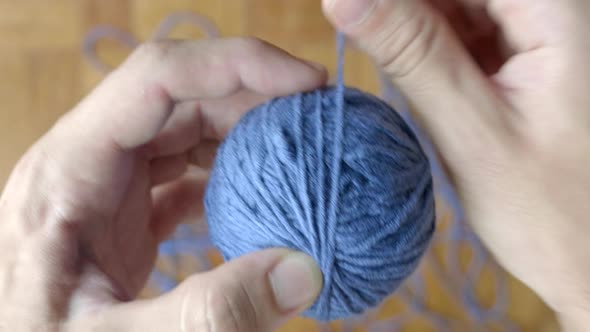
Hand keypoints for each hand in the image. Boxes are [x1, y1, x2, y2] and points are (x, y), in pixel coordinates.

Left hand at [0, 38, 324, 330]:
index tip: (306, 82)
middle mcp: (88, 161)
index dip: (235, 65)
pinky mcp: (123, 211)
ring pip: (184, 130)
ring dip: (243, 134)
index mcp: (70, 168)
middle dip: (254, 97)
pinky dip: (226, 173)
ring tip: (298, 150)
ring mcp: (106, 185)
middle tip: (317, 119)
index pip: (156, 79)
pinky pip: (181, 172)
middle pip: (181, 99)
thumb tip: (303, 271)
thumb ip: (207, 313)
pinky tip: (260, 190)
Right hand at [323, 0, 589, 329]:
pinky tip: (413, 70)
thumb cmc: (551, 212)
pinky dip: (431, 46)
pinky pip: (466, 30)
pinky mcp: (525, 55)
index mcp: (559, 12)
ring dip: (412, 27)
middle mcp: (558, 11)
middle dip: (403, 12)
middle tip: (358, 36)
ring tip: (389, 65)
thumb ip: (410, 54)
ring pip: (457, 6)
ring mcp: (542, 31)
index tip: (343, 9)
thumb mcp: (471, 131)